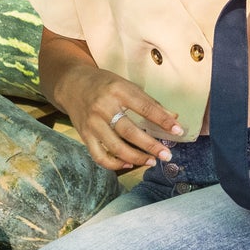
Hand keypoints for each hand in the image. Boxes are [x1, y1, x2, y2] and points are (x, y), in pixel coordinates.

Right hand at [55, 66, 183, 170]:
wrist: (72, 84)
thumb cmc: (105, 84)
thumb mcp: (127, 85)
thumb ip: (149, 102)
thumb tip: (173, 117)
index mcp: (118, 90)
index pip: (145, 108)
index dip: (163, 121)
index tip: (178, 131)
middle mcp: (103, 107)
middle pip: (130, 131)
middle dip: (151, 145)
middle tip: (167, 155)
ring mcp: (92, 123)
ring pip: (115, 147)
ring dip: (136, 158)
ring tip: (152, 161)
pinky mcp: (84, 135)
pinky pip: (99, 155)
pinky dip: (114, 163)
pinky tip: (128, 164)